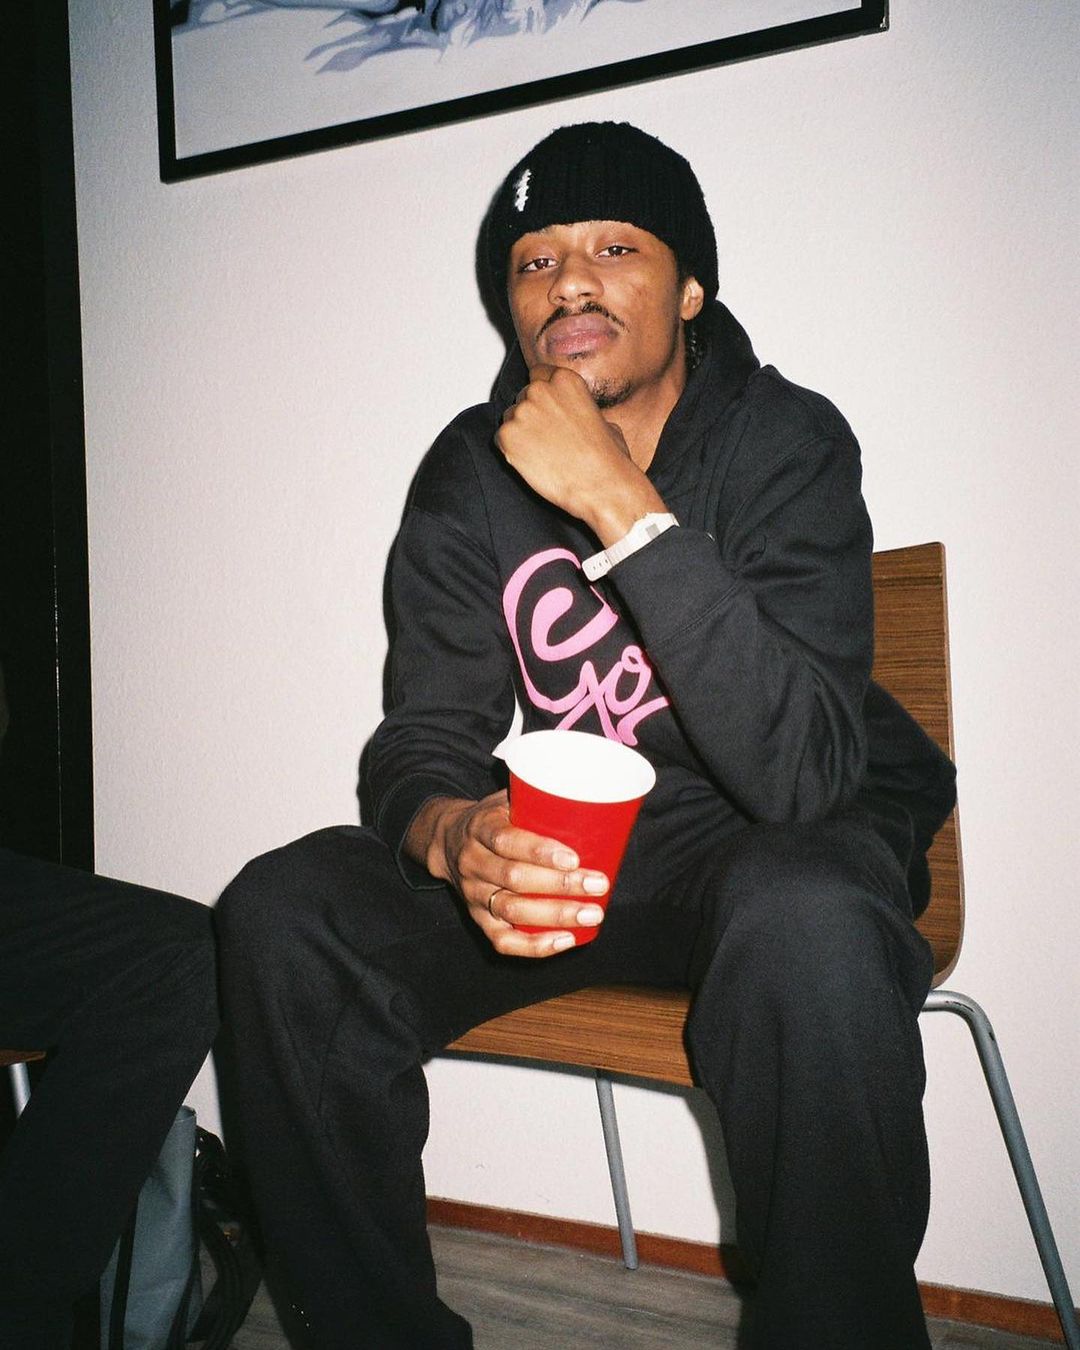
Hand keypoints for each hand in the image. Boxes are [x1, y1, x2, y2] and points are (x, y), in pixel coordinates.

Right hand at [409, 791, 609, 956]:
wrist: (446, 841)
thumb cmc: (493, 817)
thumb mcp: (504, 798)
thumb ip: (535, 796)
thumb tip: (587, 792)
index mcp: (480, 828)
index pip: (506, 841)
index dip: (540, 852)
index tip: (575, 858)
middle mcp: (472, 863)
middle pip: (514, 879)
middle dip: (560, 885)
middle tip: (598, 885)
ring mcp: (473, 894)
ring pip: (511, 910)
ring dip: (555, 916)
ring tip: (592, 914)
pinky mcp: (478, 919)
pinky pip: (503, 940)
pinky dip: (535, 946)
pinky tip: (566, 940)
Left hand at [495, 367, 663, 544]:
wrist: (599, 484)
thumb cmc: (607, 458)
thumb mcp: (604, 421)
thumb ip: (581, 411)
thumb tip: (577, 418)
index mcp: (565, 380)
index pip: (539, 375)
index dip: (541, 394)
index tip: (544, 408)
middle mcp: (539, 390)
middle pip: (522, 397)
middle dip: (530, 415)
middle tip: (545, 438)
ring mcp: (521, 412)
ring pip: (510, 418)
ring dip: (520, 433)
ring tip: (542, 454)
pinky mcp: (507, 436)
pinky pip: (501, 440)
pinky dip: (511, 451)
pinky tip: (533, 463)